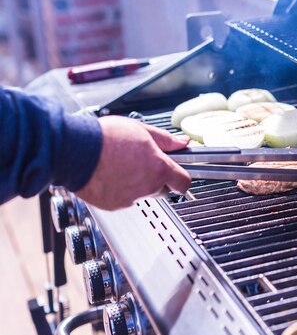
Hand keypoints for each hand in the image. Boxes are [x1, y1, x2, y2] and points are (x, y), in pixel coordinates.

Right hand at [76, 116, 190, 209]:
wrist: (74, 150)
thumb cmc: (104, 138)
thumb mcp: (141, 130)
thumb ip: (165, 140)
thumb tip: (182, 143)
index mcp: (158, 168)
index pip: (184, 182)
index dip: (182, 178)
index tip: (179, 174)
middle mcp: (147, 186)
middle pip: (163, 188)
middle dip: (158, 178)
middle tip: (143, 163)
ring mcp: (130, 198)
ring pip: (143, 194)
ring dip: (138, 183)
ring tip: (122, 166)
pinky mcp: (114, 205)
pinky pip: (124, 199)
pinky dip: (120, 190)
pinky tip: (111, 174)